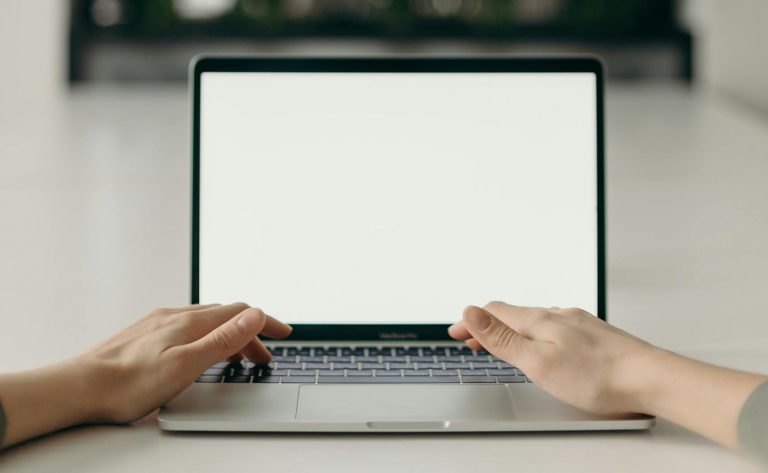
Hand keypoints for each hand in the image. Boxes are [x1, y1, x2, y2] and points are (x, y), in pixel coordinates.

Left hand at [78, 303, 291, 422]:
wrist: (78, 387)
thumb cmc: (129, 384)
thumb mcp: (186, 365)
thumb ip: (223, 339)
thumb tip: (255, 313)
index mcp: (189, 322)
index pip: (240, 312)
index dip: (266, 322)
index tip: (285, 332)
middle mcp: (174, 316)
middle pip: (224, 316)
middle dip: (250, 333)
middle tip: (263, 357)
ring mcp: (157, 323)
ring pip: (204, 322)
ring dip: (227, 336)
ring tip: (236, 358)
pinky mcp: (144, 334)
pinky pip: (186, 328)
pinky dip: (205, 337)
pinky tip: (197, 352)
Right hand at [448, 302, 660, 414]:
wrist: (651, 379)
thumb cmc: (598, 376)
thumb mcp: (538, 362)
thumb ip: (503, 338)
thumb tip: (471, 311)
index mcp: (540, 320)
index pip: (495, 312)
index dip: (471, 322)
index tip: (454, 332)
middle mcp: (558, 315)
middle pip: (513, 314)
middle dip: (488, 325)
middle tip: (470, 339)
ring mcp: (578, 323)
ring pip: (534, 320)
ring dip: (511, 329)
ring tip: (500, 342)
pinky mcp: (594, 335)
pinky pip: (554, 327)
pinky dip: (534, 333)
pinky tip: (543, 344)